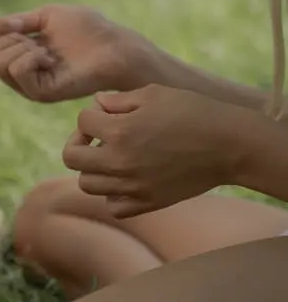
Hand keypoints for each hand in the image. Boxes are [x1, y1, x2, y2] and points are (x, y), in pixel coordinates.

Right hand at [0, 4, 162, 102]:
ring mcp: (27, 86)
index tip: (19, 24)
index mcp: (17, 55)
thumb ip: (15, 22)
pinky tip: (51, 59)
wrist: (114, 48)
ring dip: (21, 47)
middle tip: (35, 39)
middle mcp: (18, 74)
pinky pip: (17, 69)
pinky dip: (31, 56)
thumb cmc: (87, 30)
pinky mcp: (38, 94)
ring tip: (48, 51)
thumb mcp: (46, 16)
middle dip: (7, 38)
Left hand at [61, 84, 240, 217]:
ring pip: (87, 184)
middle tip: (97, 138)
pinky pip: (113, 206)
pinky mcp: (147, 203)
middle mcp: (119, 162)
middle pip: (71, 158)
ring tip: (113, 157)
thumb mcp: (154, 94)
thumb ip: (117, 100)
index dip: (91, 114)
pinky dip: (113, 195)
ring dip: (94, 169)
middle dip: (79, 143)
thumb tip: (95, 105)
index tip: (108, 114)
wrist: (230, 145)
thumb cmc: (194, 112)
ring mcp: (131, 187)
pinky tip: (126, 179)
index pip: (82, 122)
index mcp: (119, 132)